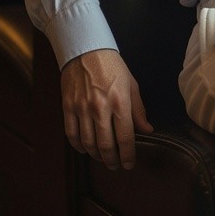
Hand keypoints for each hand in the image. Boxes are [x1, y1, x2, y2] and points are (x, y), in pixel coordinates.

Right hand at [60, 49, 152, 170]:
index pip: (125, 137)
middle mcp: (100, 108)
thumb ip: (138, 111)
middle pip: (105, 145)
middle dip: (112, 160)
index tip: (129, 164)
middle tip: (115, 165)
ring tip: (102, 158)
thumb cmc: (112, 67)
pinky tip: (84, 149)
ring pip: (88, 143)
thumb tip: (147, 130)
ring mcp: (82, 108)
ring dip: (96, 155)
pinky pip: (71, 134)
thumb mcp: (132, 86)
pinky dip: (78, 146)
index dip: (128, 155)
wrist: (86, 51)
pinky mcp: (68, 107)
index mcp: (119, 102)